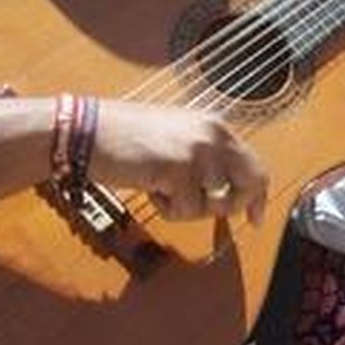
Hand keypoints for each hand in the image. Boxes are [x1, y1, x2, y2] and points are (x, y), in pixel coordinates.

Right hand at [90, 101, 269, 222]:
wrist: (87, 131)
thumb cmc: (124, 138)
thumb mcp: (177, 140)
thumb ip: (206, 161)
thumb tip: (227, 192)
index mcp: (215, 126)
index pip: (254, 164)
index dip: (257, 195)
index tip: (257, 218)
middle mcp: (215, 135)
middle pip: (249, 184)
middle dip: (232, 206)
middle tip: (208, 211)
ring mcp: (200, 152)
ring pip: (215, 204)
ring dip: (186, 205)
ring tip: (160, 184)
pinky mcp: (182, 170)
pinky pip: (186, 211)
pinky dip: (166, 208)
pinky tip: (149, 186)